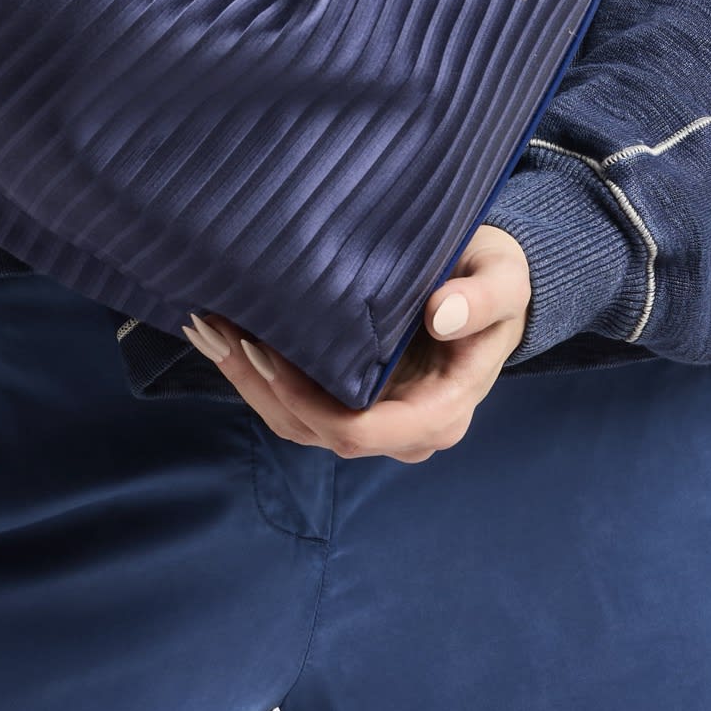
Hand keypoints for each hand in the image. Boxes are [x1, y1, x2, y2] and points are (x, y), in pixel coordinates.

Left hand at [181, 225, 533, 460]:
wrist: (488, 284)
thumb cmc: (495, 280)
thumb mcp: (504, 279)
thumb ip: (483, 297)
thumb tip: (443, 315)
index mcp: (440, 411)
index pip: (362, 431)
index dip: (308, 401)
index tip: (269, 350)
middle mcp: (402, 428)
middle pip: (316, 431)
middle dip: (260, 385)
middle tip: (216, 325)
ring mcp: (373, 418)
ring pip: (296, 423)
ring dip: (247, 379)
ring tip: (206, 325)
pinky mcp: (350, 398)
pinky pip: (296, 402)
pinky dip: (257, 373)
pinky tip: (226, 334)